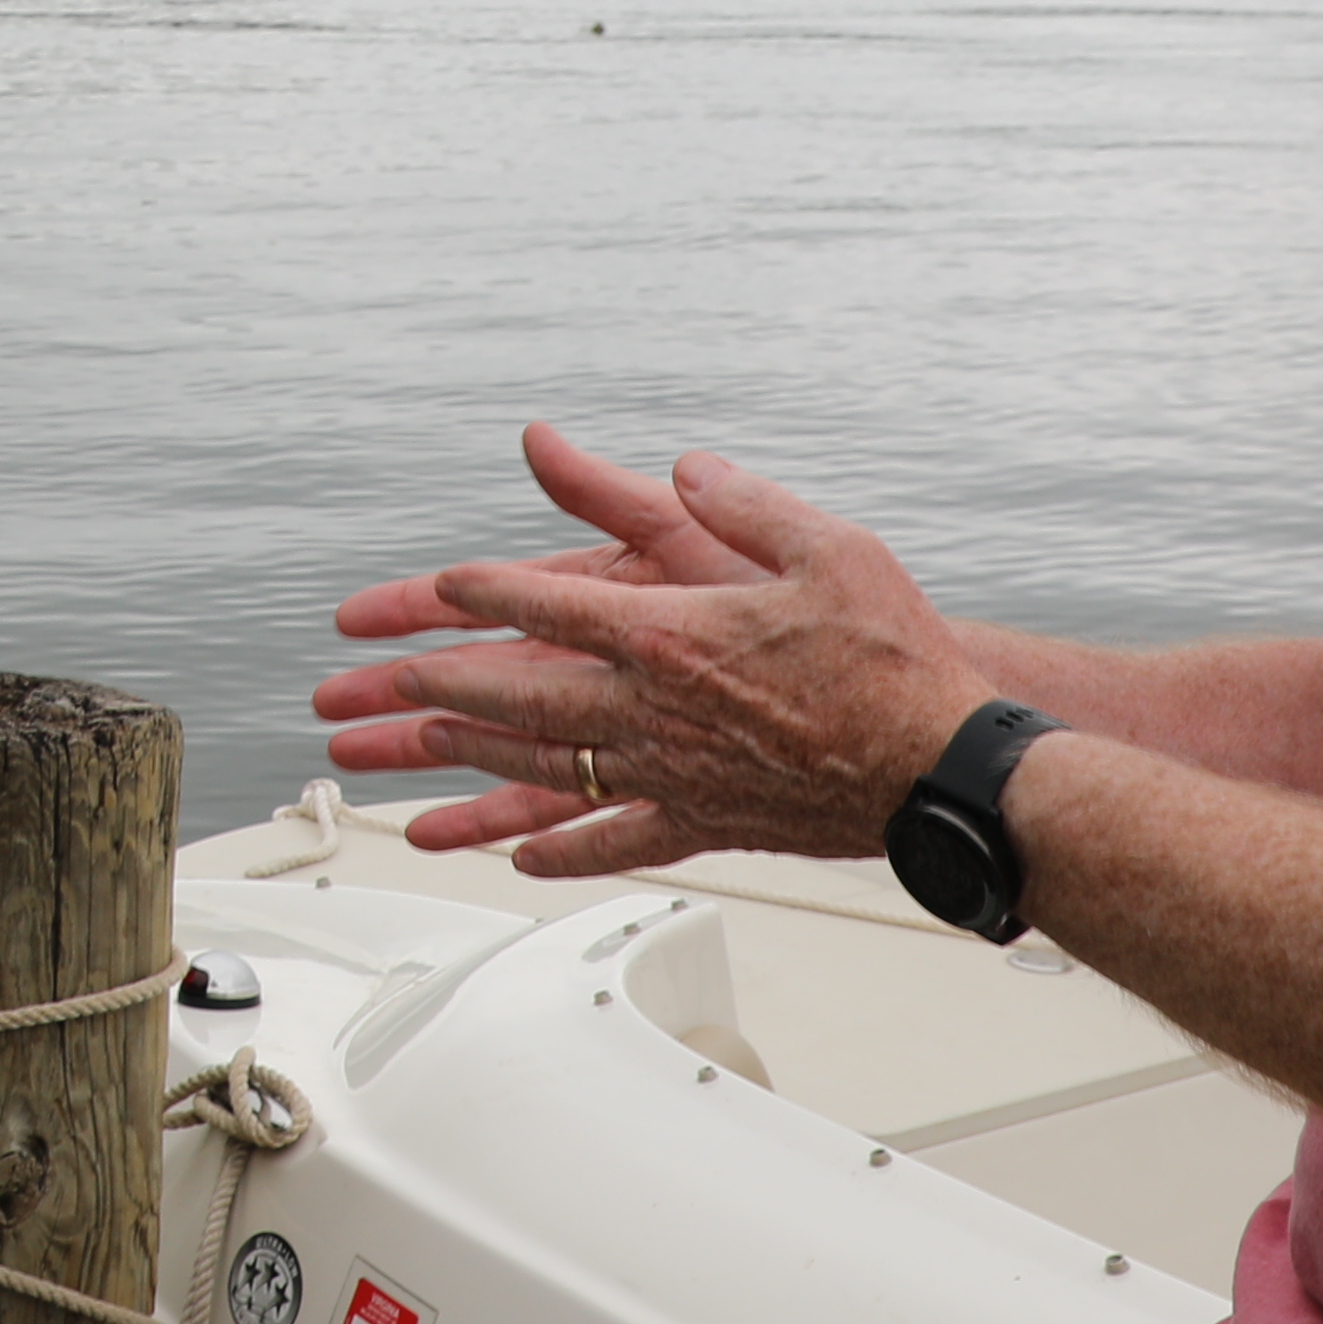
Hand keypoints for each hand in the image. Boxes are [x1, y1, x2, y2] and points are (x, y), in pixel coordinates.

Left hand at [312, 423, 994, 880]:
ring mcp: (670, 773)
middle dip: (438, 684)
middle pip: (515, 693)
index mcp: (669, 633)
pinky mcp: (703, 822)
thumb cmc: (894, 659)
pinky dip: (562, 849)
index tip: (438, 586)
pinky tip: (522, 858)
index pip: (544, 603)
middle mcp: (652, 710)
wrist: (941, 768)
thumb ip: (742, 501)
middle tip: (381, 682)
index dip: (479, 591)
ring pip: (542, 768)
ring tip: (412, 755)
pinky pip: (613, 842)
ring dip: (468, 760)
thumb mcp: (825, 545)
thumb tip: (688, 466)